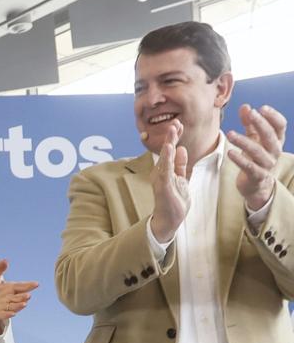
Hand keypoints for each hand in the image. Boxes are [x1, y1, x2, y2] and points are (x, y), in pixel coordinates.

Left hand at [0, 259, 37, 331]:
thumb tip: (6, 260)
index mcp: (10, 288)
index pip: (21, 286)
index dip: (28, 285)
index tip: (36, 284)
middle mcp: (9, 298)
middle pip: (19, 297)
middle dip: (24, 297)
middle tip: (28, 295)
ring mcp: (4, 307)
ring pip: (14, 306)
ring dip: (19, 306)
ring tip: (24, 304)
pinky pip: (4, 314)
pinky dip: (8, 314)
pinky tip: (12, 313)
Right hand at [149, 120, 189, 241]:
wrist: (170, 220)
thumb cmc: (174, 201)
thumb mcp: (182, 179)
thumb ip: (181, 165)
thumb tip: (181, 149)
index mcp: (166, 170)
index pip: (171, 150)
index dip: (175, 137)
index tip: (179, 124)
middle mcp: (161, 172)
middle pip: (167, 151)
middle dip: (171, 136)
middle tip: (176, 122)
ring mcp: (161, 179)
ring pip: (165, 157)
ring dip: (169, 143)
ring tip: (172, 130)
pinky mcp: (163, 186)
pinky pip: (166, 169)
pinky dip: (167, 158)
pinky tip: (170, 147)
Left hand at [227, 103, 286, 211]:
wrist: (256, 185)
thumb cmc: (255, 158)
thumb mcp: (253, 139)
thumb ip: (249, 123)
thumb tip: (245, 106)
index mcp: (276, 141)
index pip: (280, 126)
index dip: (273, 116)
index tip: (261, 108)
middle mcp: (274, 152)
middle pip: (270, 136)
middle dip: (261, 123)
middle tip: (250, 114)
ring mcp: (267, 165)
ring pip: (257, 151)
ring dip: (244, 141)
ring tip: (230, 134)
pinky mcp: (257, 176)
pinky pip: (249, 167)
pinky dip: (240, 160)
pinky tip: (230, 152)